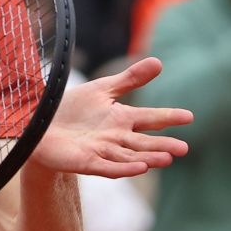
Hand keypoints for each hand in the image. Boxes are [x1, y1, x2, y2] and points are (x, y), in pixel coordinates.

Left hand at [30, 57, 192, 177]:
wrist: (41, 123)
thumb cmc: (73, 108)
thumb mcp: (103, 89)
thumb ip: (130, 79)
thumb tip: (159, 62)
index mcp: (122, 118)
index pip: (150, 118)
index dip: (168, 117)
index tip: (189, 116)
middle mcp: (117, 137)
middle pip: (144, 142)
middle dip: (163, 145)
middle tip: (184, 149)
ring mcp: (103, 151)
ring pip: (130, 156)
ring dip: (149, 158)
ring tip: (167, 158)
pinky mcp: (86, 162)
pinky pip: (108, 167)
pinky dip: (124, 168)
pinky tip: (140, 167)